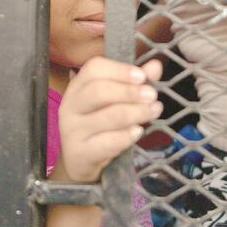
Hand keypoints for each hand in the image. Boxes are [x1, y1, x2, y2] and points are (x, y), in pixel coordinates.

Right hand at [55, 58, 163, 182]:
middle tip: (152, 95)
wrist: (78, 161)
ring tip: (153, 111)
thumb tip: (156, 65)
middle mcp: (70, 105)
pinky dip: (127, 136)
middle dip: (130, 92)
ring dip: (136, 112)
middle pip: (99, 91)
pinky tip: (138, 132)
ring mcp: (73, 130)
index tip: (142, 76)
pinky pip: (108, 142)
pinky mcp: (80, 152)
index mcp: (77, 86)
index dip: (120, 70)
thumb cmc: (98, 125)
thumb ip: (134, 83)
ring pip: (108, 116)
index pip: (94, 69)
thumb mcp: (113, 102)